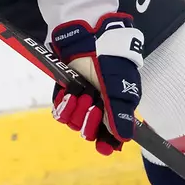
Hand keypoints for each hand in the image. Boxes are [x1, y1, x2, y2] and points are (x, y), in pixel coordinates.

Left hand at [50, 14, 142, 154]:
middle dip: (91, 121)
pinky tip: (70, 94)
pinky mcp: (65, 94)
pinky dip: (64, 105)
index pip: (111, 135)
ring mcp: (81, 101)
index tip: (104, 148)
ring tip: (83, 93)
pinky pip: (61, 112)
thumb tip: (124, 138)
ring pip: (74, 123)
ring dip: (77, 110)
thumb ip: (119, 113)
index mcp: (116, 108)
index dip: (108, 143)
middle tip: (94, 106)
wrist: (87, 37)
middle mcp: (98, 108)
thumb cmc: (109, 59)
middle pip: (90, 132)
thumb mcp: (119, 86)